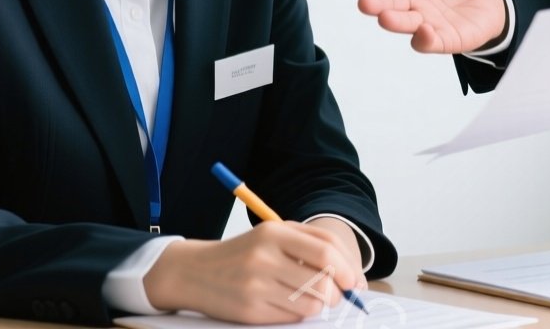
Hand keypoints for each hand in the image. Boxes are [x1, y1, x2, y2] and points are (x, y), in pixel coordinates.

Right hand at [143, 221, 364, 322]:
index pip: (325, 249)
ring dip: (319, 305)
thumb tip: (354, 277)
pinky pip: (292, 318)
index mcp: (273, 233)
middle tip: (337, 294)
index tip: (356, 280)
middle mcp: (264, 257)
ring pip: (312, 304)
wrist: (194, 272)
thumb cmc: (244, 253)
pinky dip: (298, 314)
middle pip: (323, 280)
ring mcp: (256, 285)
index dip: (348, 267)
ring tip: (308, 297)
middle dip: (338, 292)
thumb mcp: (273, 236)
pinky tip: (285, 303)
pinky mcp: (250, 310)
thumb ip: (312, 246)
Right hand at [350, 0, 506, 53]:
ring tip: (385, 18)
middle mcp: (412, 2)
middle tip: (365, 3)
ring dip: (396, 22)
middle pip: (390, 4)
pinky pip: (430, 43)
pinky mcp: (444, 39)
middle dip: (376, 4)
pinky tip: (424, 31)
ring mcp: (426, 22)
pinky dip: (425, 39)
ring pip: (405, 24)